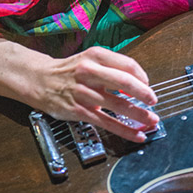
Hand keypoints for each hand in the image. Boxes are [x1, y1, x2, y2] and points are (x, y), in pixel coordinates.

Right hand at [34, 47, 158, 142]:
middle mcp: (89, 72)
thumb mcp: (90, 59)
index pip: (127, 64)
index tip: (149, 85)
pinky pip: (107, 122)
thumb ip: (113, 68)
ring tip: (152, 120)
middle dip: (144, 94)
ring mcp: (83, 93)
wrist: (39, 80)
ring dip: (139, 114)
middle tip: (154, 101)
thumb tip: (140, 84)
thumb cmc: (70, 71)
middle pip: (124, 82)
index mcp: (95, 56)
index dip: (142, 76)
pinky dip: (125, 130)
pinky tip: (137, 135)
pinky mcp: (79, 111)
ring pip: (117, 105)